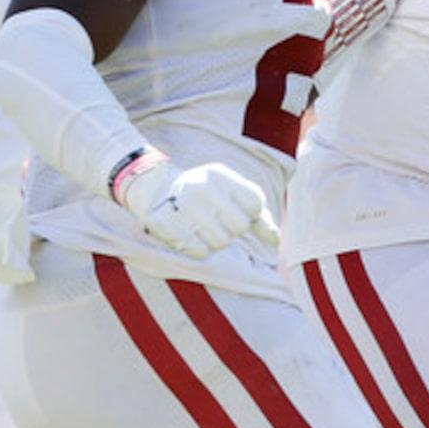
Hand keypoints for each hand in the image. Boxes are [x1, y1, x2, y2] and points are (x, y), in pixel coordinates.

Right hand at [116, 154, 278, 255]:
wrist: (152, 186)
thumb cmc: (202, 194)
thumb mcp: (229, 191)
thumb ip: (256, 213)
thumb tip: (276, 240)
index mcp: (220, 175)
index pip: (256, 203)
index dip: (252, 215)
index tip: (238, 212)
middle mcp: (202, 187)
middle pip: (240, 227)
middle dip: (232, 230)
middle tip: (216, 221)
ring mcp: (184, 206)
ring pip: (221, 242)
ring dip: (214, 241)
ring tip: (200, 227)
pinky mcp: (168, 224)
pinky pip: (199, 252)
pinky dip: (197, 249)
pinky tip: (188, 236)